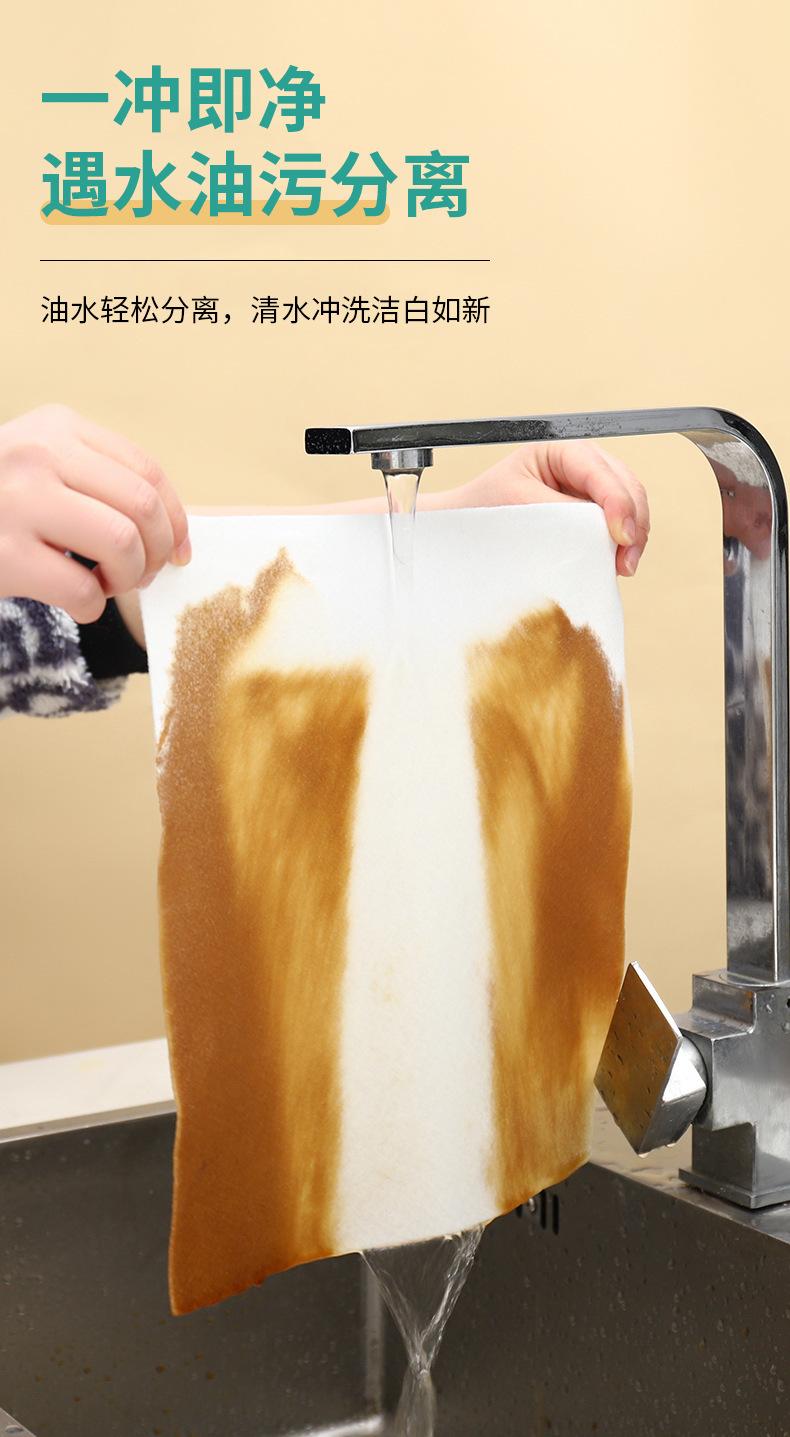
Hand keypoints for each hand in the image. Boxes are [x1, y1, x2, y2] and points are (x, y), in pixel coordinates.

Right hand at [0, 404, 189, 623]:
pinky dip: (93, 606)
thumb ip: (95, 478)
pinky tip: (77, 601)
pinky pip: (83, 590)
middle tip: (143, 573)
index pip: (147, 470)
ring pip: (121, 543)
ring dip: (128, 577)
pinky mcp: (5, 555)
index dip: (177, 518)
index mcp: (56, 427)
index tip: (180, 550)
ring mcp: (18, 502)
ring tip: (107, 584)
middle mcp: (38, 455)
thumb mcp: (40, 463)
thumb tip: (173, 530)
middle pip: (141, 507)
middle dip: (157, 551)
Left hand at [440, 441, 648, 577]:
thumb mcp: (518, 506)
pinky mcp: (591, 516)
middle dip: (634, 522)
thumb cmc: (484, 510)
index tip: (620, 535)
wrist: (466, 531)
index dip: (617, 503)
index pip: (599, 471)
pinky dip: (623, 544)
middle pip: (626, 485)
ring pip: (631, 505)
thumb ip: (561, 514)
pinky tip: (615, 563)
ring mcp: (589, 491)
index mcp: (559, 452)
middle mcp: (580, 467)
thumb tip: (601, 530)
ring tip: (622, 566)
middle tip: (626, 560)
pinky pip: (620, 525)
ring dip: (634, 536)